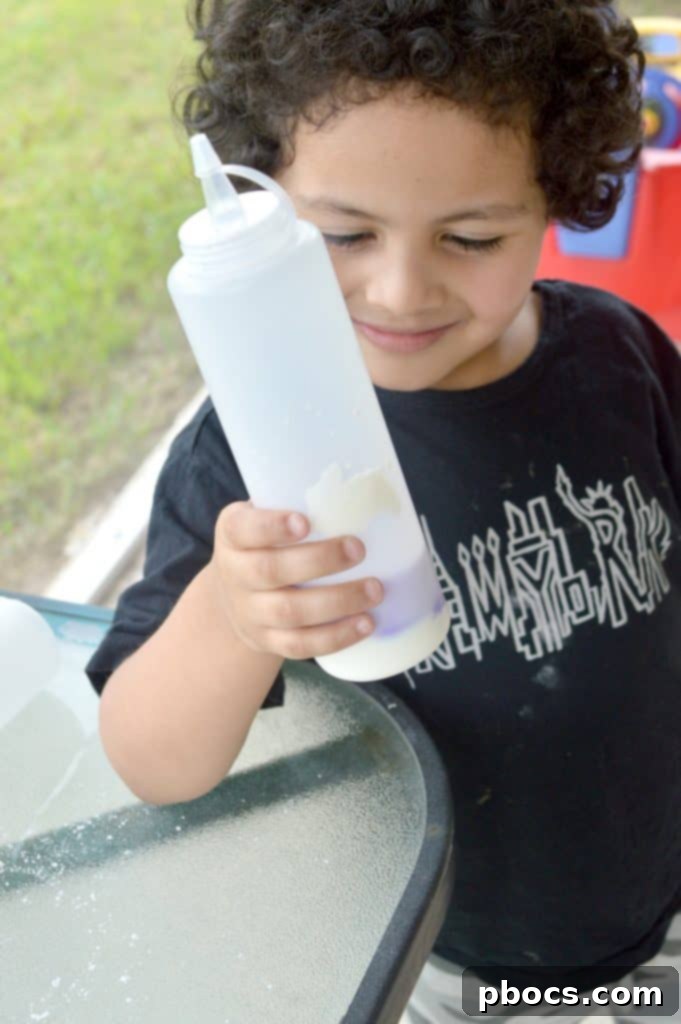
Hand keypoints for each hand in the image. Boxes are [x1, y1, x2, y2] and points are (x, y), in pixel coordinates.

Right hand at [209, 500, 383, 659]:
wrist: (233, 594)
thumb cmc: (266, 542)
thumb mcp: (265, 515)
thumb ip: (296, 502)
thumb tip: (367, 490)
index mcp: (232, 534)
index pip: (243, 529)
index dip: (273, 527)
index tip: (305, 522)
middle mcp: (234, 574)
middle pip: (270, 571)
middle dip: (319, 561)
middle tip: (359, 549)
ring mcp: (249, 612)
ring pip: (289, 612)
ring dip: (337, 602)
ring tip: (375, 590)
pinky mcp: (266, 640)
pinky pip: (299, 645)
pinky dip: (335, 637)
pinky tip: (366, 624)